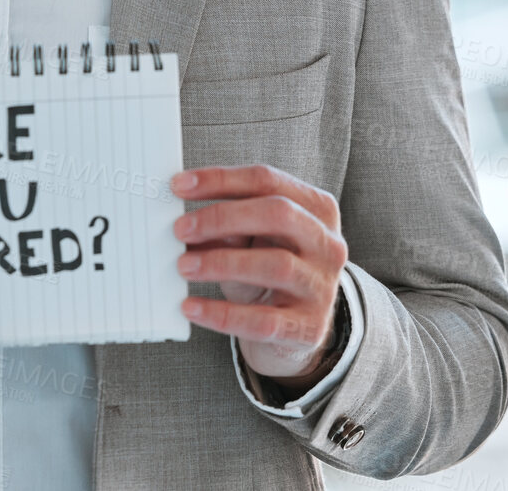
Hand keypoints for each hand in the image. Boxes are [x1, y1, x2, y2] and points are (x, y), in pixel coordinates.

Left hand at [170, 164, 347, 382]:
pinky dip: (222, 314)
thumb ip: (229, 226)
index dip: (220, 179)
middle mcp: (328, 243)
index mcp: (316, 208)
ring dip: (221, 263)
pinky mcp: (310, 327)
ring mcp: (324, 287)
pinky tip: (192, 307)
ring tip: (184, 266)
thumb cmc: (267, 270)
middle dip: (222, 217)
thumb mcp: (252, 240)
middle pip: (278, 213)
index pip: (267, 180)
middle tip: (181, 228)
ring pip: (275, 265)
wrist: (294, 327)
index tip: (179, 185)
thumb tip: (187, 221)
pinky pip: (263, 321)